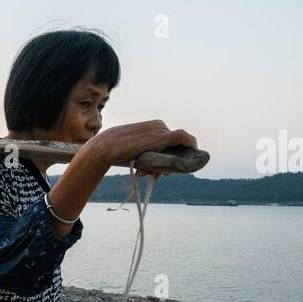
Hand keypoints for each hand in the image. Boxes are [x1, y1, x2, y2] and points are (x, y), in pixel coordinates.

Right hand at [82, 120, 196, 169]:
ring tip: (156, 175)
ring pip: (178, 145)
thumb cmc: (116, 151)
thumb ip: (146, 156)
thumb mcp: (133, 151)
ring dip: (175, 161)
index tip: (164, 168)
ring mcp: (162, 131)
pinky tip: (195, 156)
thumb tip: (156, 169)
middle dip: (172, 160)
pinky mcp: (164, 137)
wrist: (107, 146)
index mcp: (151, 127)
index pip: (169, 140)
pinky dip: (191, 146)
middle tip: (157, 175)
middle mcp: (159, 126)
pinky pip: (185, 139)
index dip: (171, 153)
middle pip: (175, 144)